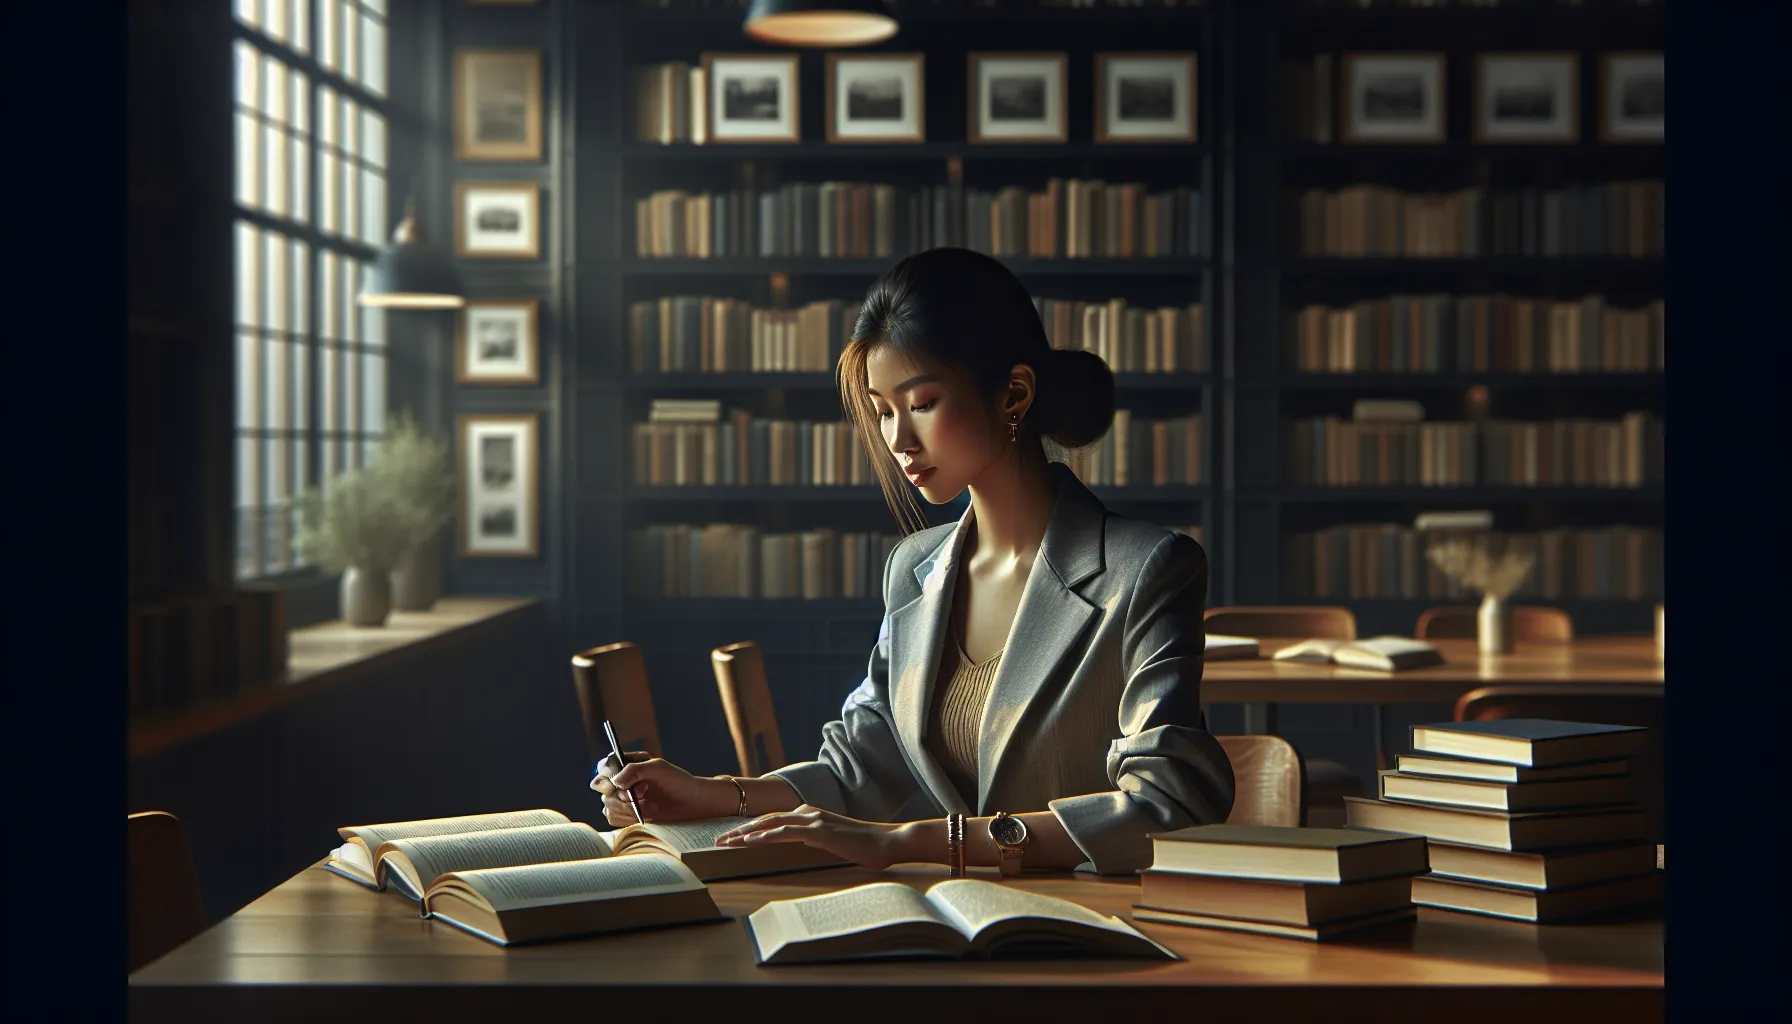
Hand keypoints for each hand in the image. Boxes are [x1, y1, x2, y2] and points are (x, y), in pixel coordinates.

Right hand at [589, 753, 733, 827]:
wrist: (692, 803)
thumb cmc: (679, 781)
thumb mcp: (659, 768)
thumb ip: (636, 770)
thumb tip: (616, 782)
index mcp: (628, 764)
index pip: (605, 766)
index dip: (606, 776)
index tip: (618, 784)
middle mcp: (622, 780)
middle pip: (603, 789)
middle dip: (622, 795)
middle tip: (642, 795)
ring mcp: (623, 798)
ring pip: (608, 805)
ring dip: (628, 808)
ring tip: (650, 805)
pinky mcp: (626, 814)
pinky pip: (613, 818)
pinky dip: (628, 818)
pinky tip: (646, 815)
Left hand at [713, 805, 908, 870]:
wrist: (888, 843)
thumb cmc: (865, 847)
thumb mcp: (835, 843)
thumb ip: (818, 841)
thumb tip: (806, 847)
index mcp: (811, 815)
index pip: (773, 821)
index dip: (751, 829)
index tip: (731, 839)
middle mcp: (808, 813)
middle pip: (765, 820)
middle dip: (739, 830)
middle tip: (717, 841)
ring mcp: (813, 820)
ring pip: (770, 824)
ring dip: (744, 834)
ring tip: (724, 842)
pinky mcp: (819, 831)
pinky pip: (785, 833)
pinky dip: (763, 837)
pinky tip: (747, 842)